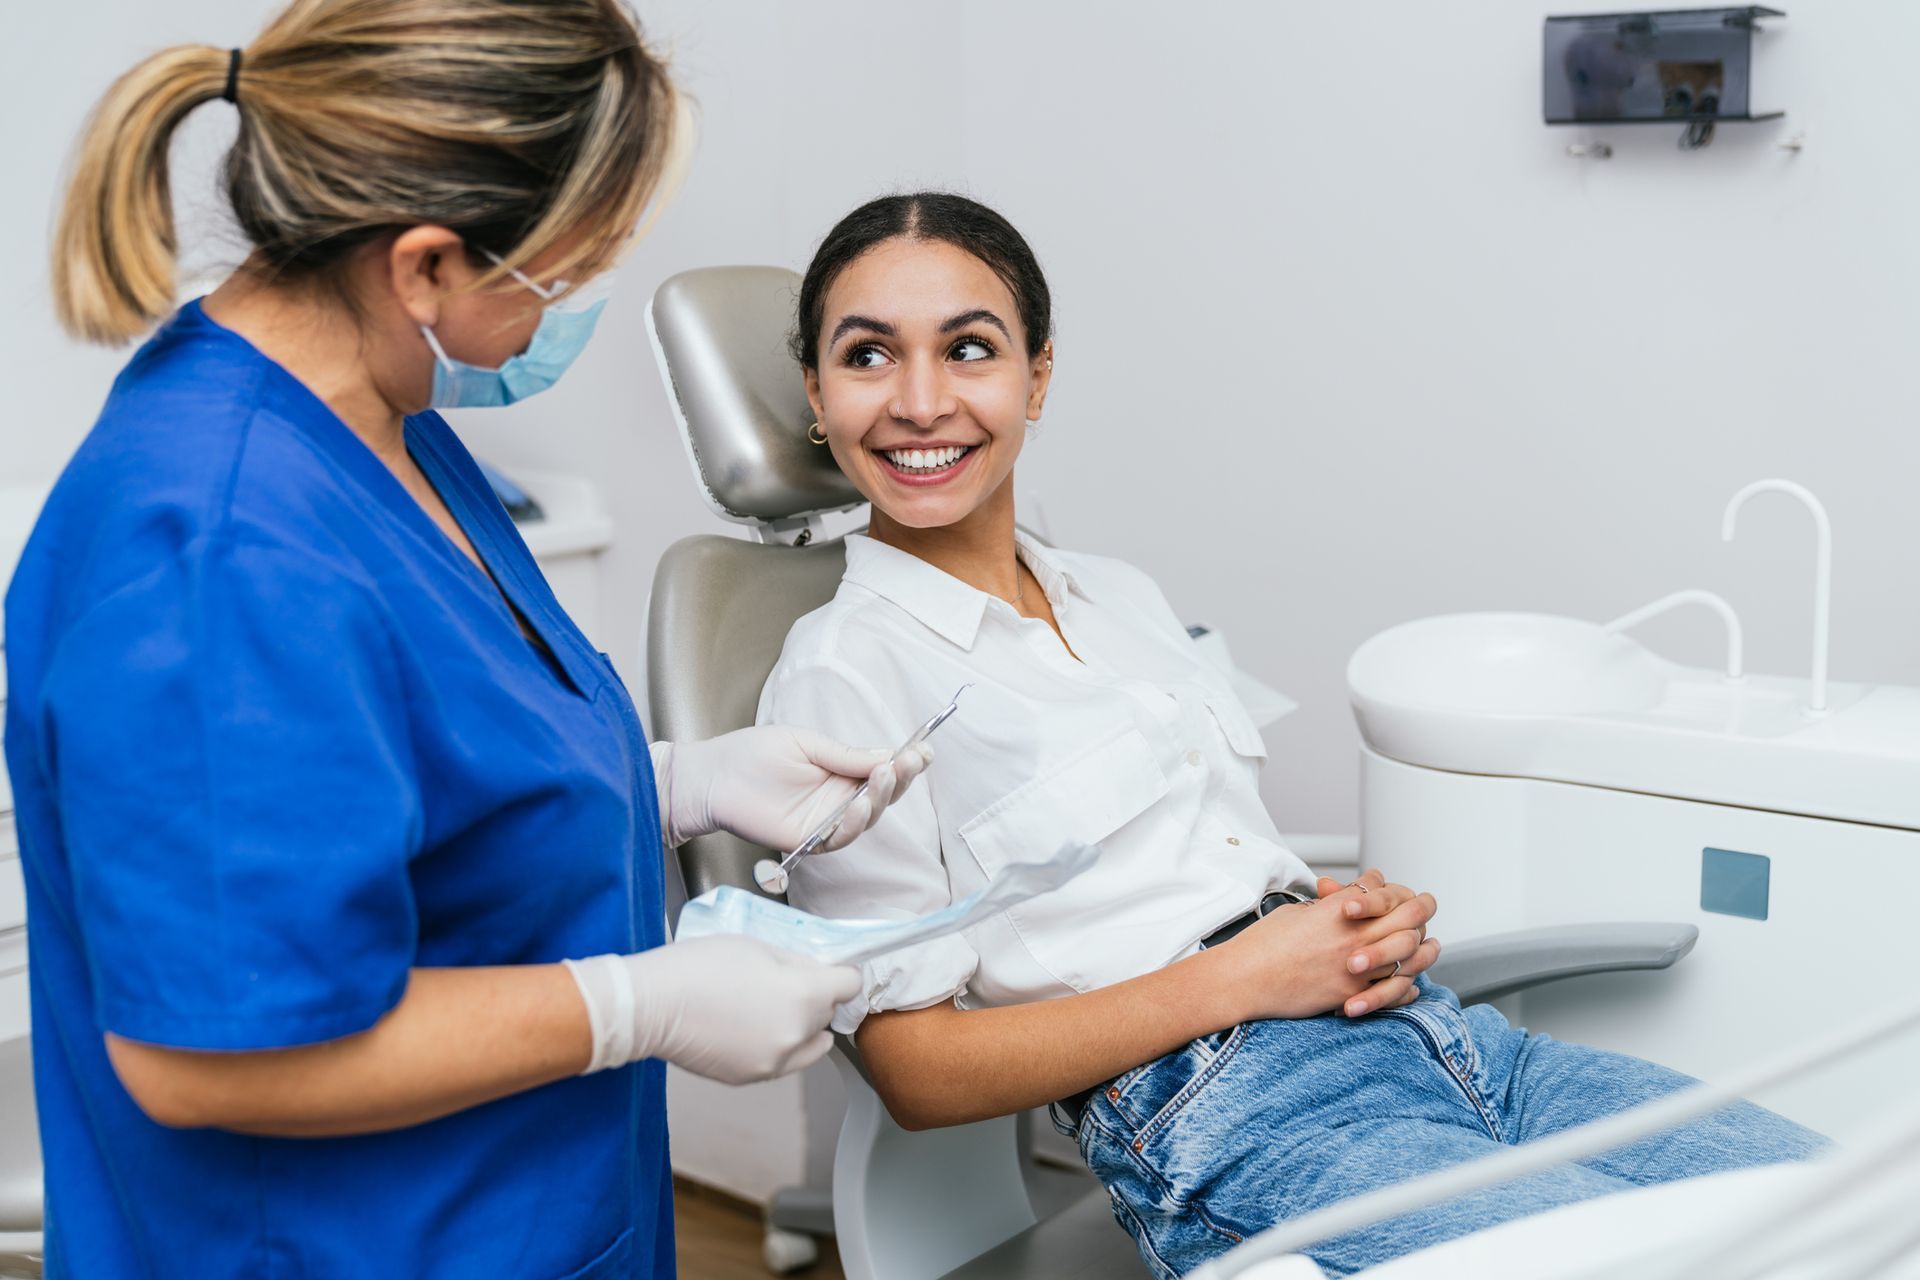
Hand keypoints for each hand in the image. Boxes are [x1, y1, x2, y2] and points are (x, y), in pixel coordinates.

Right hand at [565, 937, 861, 1084]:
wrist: (652, 1006)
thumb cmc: (700, 965)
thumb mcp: (757, 946)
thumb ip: (796, 962)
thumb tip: (816, 973)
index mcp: (804, 995)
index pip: (850, 985)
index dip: (840, 974)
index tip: (829, 971)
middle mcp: (798, 1034)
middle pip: (828, 1016)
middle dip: (816, 1000)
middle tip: (784, 984)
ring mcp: (776, 1062)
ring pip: (809, 1045)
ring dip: (800, 1028)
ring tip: (766, 1010)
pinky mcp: (752, 1078)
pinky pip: (781, 1061)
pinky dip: (775, 1046)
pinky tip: (745, 1028)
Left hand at [653, 725, 932, 850]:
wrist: (713, 777)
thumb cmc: (752, 754)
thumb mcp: (805, 743)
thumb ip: (844, 754)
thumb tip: (888, 754)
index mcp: (841, 770)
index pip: (883, 769)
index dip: (906, 763)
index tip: (924, 750)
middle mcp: (839, 798)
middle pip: (884, 795)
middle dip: (901, 779)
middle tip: (908, 761)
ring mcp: (826, 821)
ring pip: (868, 818)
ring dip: (882, 798)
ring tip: (884, 776)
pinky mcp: (809, 839)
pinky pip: (840, 837)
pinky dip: (854, 822)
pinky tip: (860, 802)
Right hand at [1207, 869, 1438, 1022]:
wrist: (1245, 979)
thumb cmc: (1263, 944)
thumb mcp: (1298, 911)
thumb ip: (1331, 901)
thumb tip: (1348, 892)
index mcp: (1337, 910)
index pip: (1382, 891)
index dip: (1395, 888)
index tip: (1397, 890)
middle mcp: (1352, 936)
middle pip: (1407, 916)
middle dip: (1422, 908)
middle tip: (1426, 907)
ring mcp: (1355, 967)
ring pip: (1408, 954)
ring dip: (1424, 949)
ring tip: (1431, 946)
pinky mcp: (1350, 995)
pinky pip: (1392, 991)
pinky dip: (1406, 987)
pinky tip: (1411, 985)